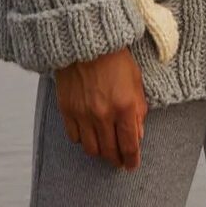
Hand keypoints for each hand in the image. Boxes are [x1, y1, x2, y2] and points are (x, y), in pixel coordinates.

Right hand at [53, 46, 148, 170]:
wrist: (86, 41)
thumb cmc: (114, 57)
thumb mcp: (135, 80)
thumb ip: (138, 109)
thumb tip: (137, 134)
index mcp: (124, 106)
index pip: (129, 145)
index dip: (132, 160)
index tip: (132, 165)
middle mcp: (103, 114)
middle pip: (110, 152)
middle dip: (116, 159)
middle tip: (119, 160)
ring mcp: (83, 114)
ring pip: (91, 149)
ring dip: (100, 152)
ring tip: (104, 147)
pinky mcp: (67, 110)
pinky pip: (74, 137)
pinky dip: (82, 139)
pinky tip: (88, 133)